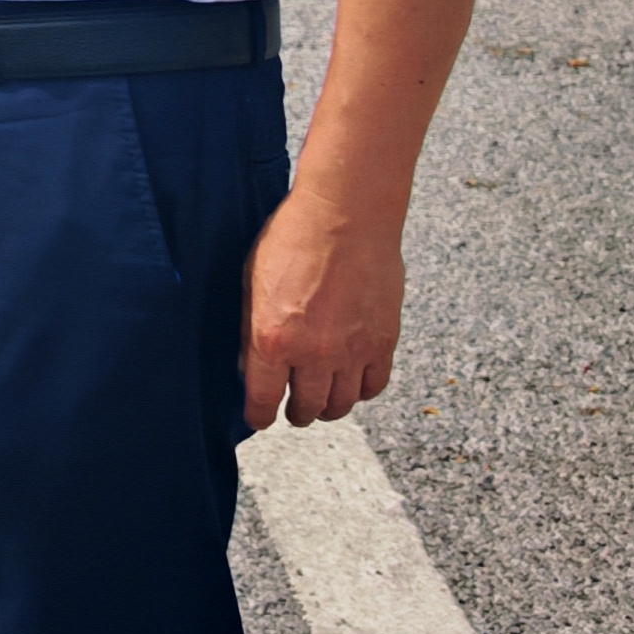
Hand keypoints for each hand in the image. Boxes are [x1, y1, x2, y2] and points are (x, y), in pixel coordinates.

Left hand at [241, 190, 404, 428]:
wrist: (346, 215)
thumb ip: (250, 329)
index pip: (263, 399)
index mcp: (273, 337)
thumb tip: (250, 365)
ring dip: (328, 406)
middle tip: (292, 406)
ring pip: (341, 404)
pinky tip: (351, 380)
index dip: (258, 415)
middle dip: (295, 411)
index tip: (258, 419)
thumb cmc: (291, 238)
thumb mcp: (251, 282)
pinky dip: (361, 390)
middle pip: (306, 407)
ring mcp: (353, 351)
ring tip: (320, 397)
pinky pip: (374, 386)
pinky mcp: (383, 342)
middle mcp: (314, 353)